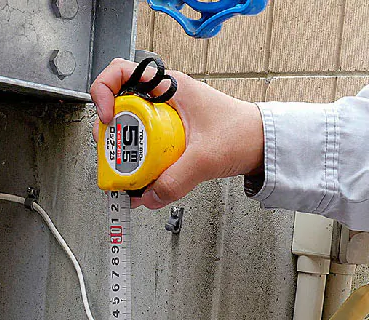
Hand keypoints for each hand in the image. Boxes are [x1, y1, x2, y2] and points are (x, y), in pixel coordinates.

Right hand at [90, 60, 263, 209]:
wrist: (264, 144)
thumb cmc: (243, 133)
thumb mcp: (206, 157)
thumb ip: (177, 180)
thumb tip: (150, 197)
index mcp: (169, 86)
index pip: (120, 73)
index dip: (104, 92)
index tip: (107, 117)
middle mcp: (164, 98)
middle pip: (121, 109)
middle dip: (113, 135)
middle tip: (115, 156)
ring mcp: (167, 118)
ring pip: (133, 132)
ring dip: (128, 155)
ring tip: (130, 176)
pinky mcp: (173, 137)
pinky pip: (149, 149)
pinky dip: (144, 166)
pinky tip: (147, 184)